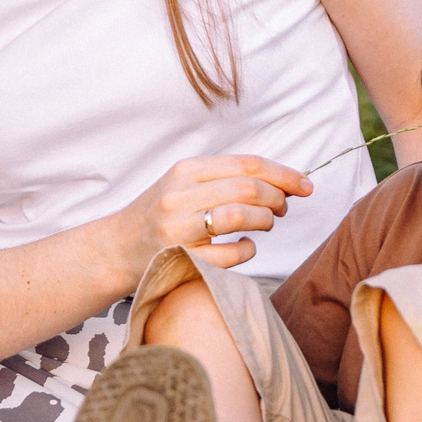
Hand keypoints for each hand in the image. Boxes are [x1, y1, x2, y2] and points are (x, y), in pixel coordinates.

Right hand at [113, 155, 311, 277]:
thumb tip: (281, 181)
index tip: (305, 185)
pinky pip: (228, 254)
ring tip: (266, 225)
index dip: (283, 174)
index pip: (246, 164)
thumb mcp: (184, 184)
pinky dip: (247, 251)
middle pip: (247, 188)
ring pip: (240, 216)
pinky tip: (246, 246)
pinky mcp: (180, 257)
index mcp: (185, 170)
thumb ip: (224, 178)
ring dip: (264, 222)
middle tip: (284, 208)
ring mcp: (178, 227)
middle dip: (277, 198)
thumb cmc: (160, 215)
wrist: (116, 248)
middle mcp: (180, 195)